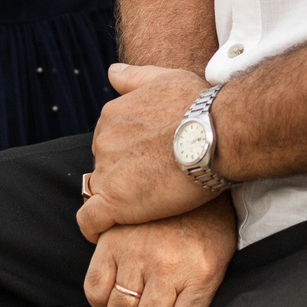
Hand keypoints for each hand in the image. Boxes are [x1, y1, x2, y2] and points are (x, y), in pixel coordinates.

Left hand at [77, 63, 217, 240]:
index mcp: (113, 115)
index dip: (128, 155)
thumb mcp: (166, 78)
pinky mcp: (114, 202)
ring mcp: (107, 171)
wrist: (217, 133)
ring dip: (116, 200)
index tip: (146, 164)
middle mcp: (103, 140)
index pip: (109, 142)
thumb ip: (135, 78)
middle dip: (122, 176)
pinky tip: (106, 233)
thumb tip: (112, 73)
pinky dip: (93, 229)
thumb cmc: (200, 105)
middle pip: (103, 166)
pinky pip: (89, 221)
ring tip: (144, 210)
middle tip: (152, 186)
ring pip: (99, 192)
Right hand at [83, 197, 236, 306]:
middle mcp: (166, 268)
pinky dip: (101, 304)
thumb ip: (201, 296)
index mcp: (200, 276)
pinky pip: (94, 288)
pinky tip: (114, 300)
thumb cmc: (210, 219)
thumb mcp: (221, 258)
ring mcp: (136, 254)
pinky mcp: (112, 241)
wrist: (192, 167)